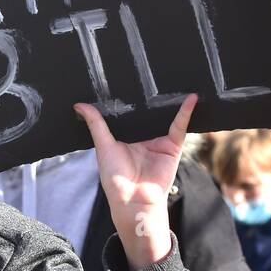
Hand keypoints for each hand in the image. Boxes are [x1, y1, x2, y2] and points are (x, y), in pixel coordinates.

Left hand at [73, 93, 197, 270]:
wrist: (133, 200)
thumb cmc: (115, 178)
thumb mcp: (103, 146)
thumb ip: (96, 124)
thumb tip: (79, 105)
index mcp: (127, 135)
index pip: (129, 111)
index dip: (129, 96)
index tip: (127, 76)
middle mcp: (144, 136)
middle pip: (149, 111)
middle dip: (151, 95)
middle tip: (153, 70)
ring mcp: (159, 140)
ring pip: (165, 116)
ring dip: (170, 100)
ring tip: (174, 76)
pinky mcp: (172, 146)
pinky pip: (180, 126)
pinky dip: (186, 112)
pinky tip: (190, 98)